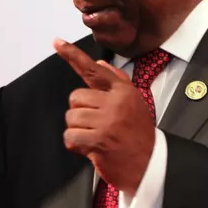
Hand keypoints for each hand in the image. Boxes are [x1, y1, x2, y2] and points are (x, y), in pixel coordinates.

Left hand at [54, 39, 154, 192]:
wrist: (150, 164)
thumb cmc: (139, 134)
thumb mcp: (134, 103)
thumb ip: (116, 82)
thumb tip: (98, 64)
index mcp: (123, 91)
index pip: (93, 70)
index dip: (73, 55)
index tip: (57, 43)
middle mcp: (115, 102)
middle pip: (75, 97)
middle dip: (80, 113)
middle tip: (96, 125)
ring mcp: (107, 121)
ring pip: (71, 117)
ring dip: (78, 130)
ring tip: (96, 137)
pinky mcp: (99, 140)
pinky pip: (70, 136)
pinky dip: (75, 144)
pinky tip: (90, 147)